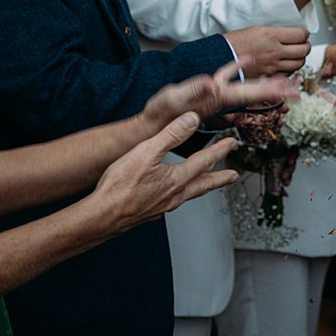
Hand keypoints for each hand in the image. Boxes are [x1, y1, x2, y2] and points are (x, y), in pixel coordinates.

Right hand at [89, 114, 238, 234]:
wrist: (102, 216)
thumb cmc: (120, 187)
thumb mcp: (147, 151)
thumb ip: (171, 135)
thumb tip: (192, 119)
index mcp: (177, 178)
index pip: (205, 160)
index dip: (220, 150)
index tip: (232, 143)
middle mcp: (175, 194)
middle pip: (205, 184)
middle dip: (221, 178)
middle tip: (234, 176)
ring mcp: (164, 205)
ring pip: (191, 194)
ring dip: (203, 187)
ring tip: (208, 185)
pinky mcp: (152, 212)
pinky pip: (175, 202)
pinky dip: (183, 195)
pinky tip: (176, 195)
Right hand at [141, 60, 298, 128]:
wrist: (151, 125)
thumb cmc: (160, 115)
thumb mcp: (174, 99)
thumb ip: (194, 90)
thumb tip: (213, 83)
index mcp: (217, 99)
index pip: (250, 93)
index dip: (270, 91)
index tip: (290, 91)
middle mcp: (220, 99)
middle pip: (253, 92)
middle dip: (275, 89)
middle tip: (295, 87)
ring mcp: (214, 96)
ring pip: (244, 86)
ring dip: (262, 80)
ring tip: (280, 75)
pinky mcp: (205, 93)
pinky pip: (226, 77)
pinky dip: (237, 67)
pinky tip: (246, 59)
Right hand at [225, 25, 310, 75]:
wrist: (219, 57)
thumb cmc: (234, 42)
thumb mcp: (256, 30)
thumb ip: (275, 33)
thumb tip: (290, 35)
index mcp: (271, 35)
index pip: (300, 35)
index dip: (304, 34)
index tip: (303, 34)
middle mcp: (274, 51)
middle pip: (303, 50)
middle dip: (305, 46)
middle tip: (302, 44)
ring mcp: (272, 65)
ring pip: (298, 63)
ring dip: (299, 59)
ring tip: (295, 55)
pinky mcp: (268, 76)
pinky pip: (288, 74)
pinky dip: (290, 70)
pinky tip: (286, 65)